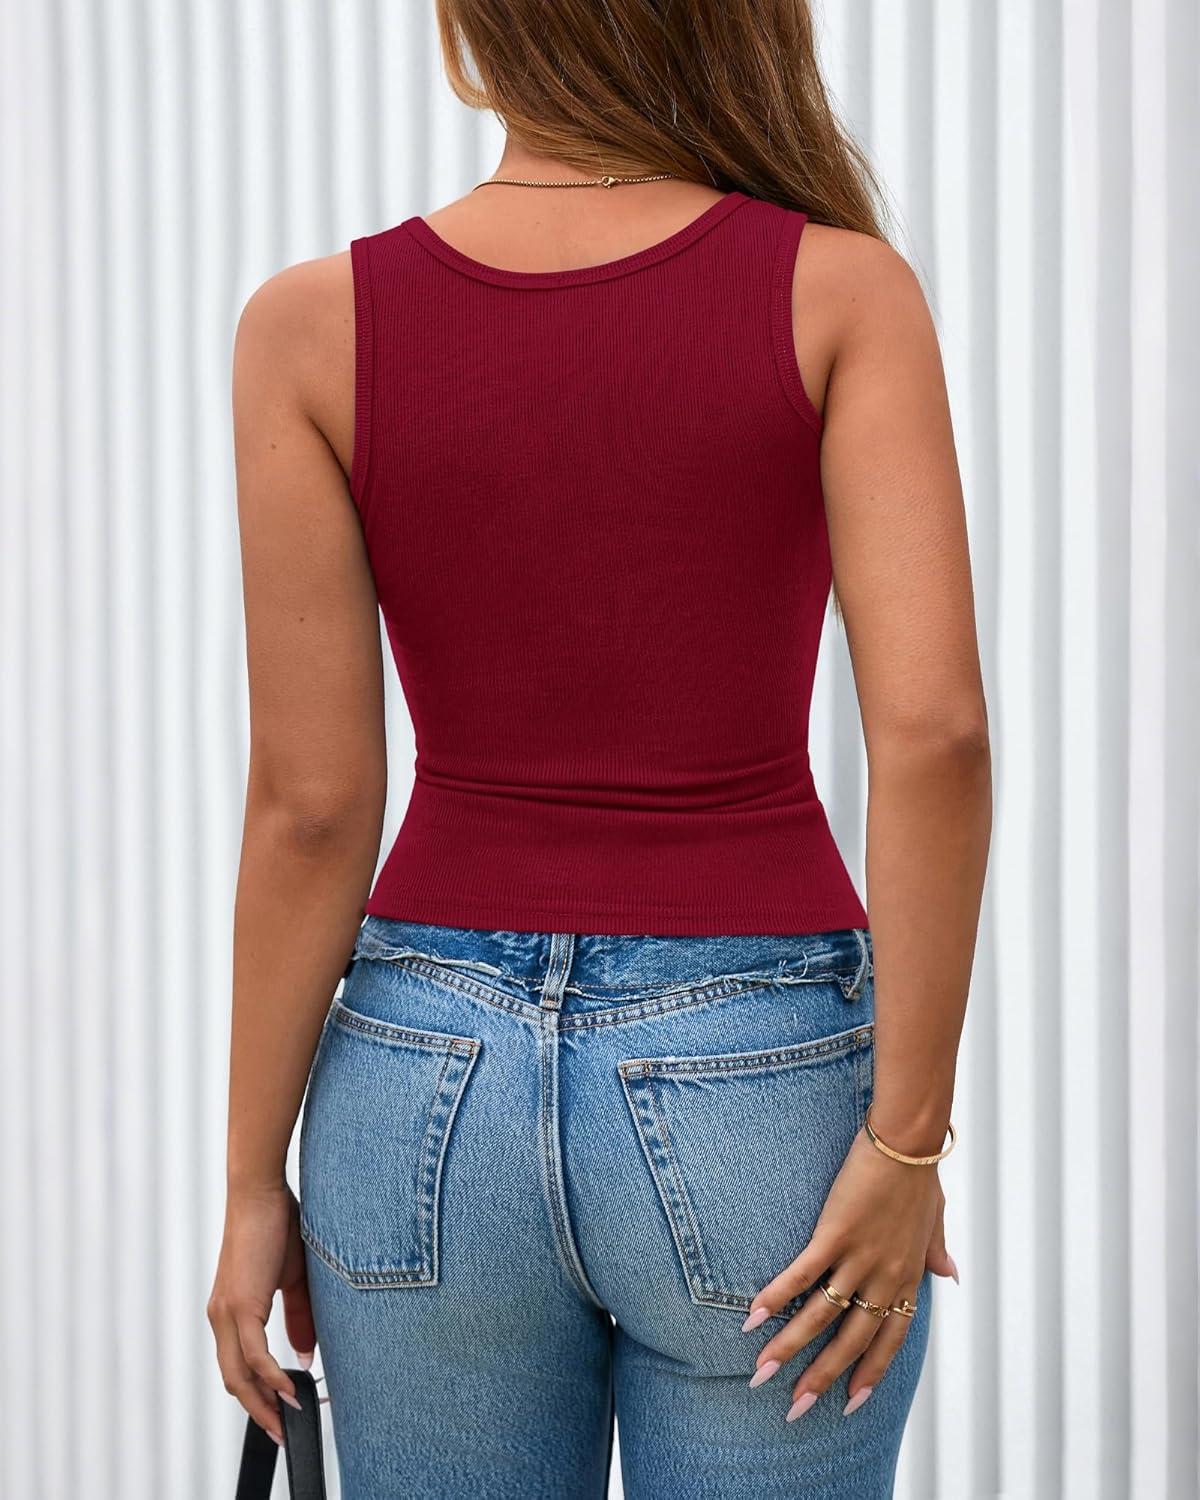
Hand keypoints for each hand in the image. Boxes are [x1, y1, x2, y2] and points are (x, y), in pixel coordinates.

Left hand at [206, 1181, 316, 1444]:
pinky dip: (271, 1376)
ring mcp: (227, 1313)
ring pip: (239, 1374)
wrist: (260, 1193)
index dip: (259, 1394)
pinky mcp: (240, 1305)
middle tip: (283, 1432)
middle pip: (234, 1380)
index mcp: (231, 1313)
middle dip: (259, 1411)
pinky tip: (289, 1387)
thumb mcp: (292, 1279)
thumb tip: (304, 1354)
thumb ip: (297, 1317)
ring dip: (263, 1401)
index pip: (239, 1367)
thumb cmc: (276, 1226)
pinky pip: (254, 1354)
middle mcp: (221, 1318)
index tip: (282, 1412)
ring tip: (288, 1419)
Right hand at [741, 1126, 956, 1418]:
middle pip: (851, 1341)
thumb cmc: (920, 1175)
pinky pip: (802, 1275)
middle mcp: (885, 1277)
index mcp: (908, 1278)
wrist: (907, 1141)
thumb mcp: (936, 1220)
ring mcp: (860, 1257)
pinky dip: (777, 1298)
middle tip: (794, 1409)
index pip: (890, 1340)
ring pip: (821, 1317)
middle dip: (821, 1379)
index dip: (869, 1373)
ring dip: (789, 1348)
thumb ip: (938, 1252)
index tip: (850, 1405)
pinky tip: (754, 1318)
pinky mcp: (836, 1233)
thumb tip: (953, 1276)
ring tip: (761, 1375)